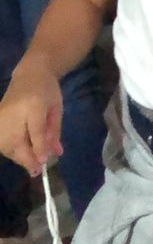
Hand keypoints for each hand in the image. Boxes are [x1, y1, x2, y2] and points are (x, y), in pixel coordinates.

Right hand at [0, 60, 63, 176]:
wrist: (30, 73)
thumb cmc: (47, 90)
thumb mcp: (56, 108)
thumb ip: (54, 131)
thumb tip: (56, 153)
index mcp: (34, 104)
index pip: (35, 130)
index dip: (39, 148)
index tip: (42, 163)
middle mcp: (14, 110)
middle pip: (16, 141)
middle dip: (26, 158)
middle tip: (37, 171)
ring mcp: (2, 115)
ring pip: (7, 145)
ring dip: (19, 157)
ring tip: (31, 163)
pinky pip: (2, 141)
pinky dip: (11, 150)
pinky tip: (22, 152)